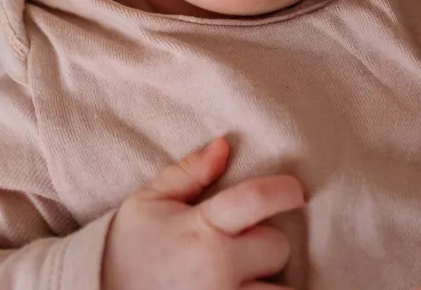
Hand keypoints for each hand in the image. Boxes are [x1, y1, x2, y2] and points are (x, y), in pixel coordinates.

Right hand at [101, 137, 304, 289]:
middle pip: (278, 248)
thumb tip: (224, 145)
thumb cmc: (126, 248)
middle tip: (243, 244)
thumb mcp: (149, 202)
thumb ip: (189, 173)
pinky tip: (240, 288)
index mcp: (200, 230)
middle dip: (266, 243)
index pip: (256, 200)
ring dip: (269, 282)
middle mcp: (217, 270)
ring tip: (247, 275)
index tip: (294, 191)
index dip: (284, 191)